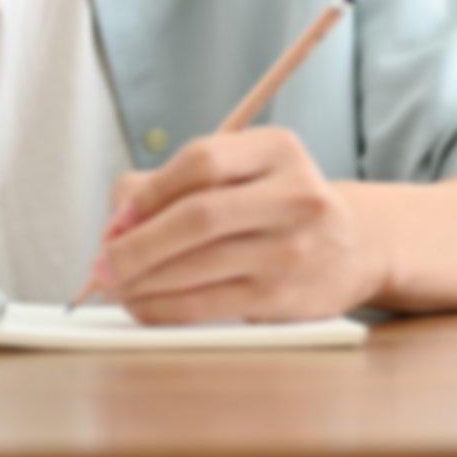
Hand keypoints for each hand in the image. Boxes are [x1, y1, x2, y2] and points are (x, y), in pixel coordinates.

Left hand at [92, 127, 386, 323]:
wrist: (356, 246)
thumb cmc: (270, 206)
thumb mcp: (238, 173)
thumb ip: (169, 185)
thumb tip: (115, 226)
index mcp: (277, 150)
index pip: (201, 161)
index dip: (148, 193)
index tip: (115, 221)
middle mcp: (294, 196)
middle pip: (197, 217)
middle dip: (136, 244)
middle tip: (101, 263)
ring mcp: (293, 249)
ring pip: (197, 265)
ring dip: (141, 280)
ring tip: (112, 286)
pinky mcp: (285, 296)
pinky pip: (207, 304)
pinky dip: (161, 307)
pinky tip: (139, 304)